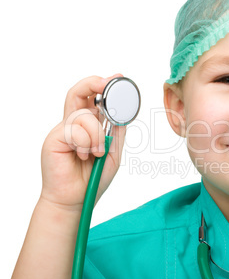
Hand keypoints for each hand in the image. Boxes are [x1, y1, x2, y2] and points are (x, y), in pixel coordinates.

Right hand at [39, 74, 126, 210]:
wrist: (75, 200)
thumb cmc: (93, 178)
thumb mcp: (113, 152)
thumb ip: (115, 132)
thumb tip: (123, 111)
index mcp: (89, 126)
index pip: (93, 99)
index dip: (105, 87)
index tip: (118, 77)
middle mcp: (74, 124)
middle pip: (78, 92)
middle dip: (94, 83)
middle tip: (108, 82)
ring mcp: (63, 130)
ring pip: (83, 114)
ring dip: (96, 133)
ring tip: (97, 152)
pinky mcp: (55, 138)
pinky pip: (75, 129)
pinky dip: (86, 142)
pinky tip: (85, 156)